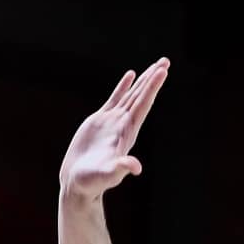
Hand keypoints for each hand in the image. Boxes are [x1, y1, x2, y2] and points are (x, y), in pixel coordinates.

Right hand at [59, 59, 167, 199]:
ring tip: (155, 65)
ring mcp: (112, 121)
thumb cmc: (92, 181)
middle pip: (141, 97)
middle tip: (165, 61)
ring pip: (131, 95)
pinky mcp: (99, 121)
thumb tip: (136, 167)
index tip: (162, 71)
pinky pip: (114, 99)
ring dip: (143, 80)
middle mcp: (123, 125)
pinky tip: (130, 75)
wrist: (78, 183)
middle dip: (153, 79)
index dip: (152, 88)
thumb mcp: (107, 175)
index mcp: (127, 133)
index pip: (143, 105)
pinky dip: (123, 86)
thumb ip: (120, 169)